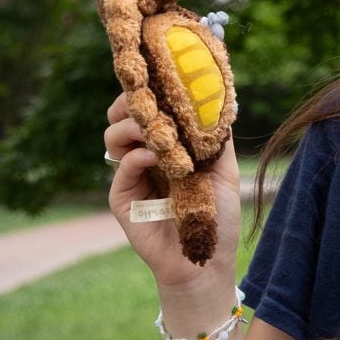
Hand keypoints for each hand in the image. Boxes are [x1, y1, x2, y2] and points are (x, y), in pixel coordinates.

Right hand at [103, 91, 241, 304]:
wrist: (206, 263)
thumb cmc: (217, 220)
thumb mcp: (225, 171)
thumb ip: (218, 139)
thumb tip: (217, 101)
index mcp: (166, 147)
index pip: (147, 109)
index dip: (148, 91)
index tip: (160, 76)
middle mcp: (144, 157)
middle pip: (122, 116)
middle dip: (132, 101)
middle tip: (149, 98)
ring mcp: (131, 177)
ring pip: (113, 137)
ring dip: (132, 125)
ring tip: (154, 130)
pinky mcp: (122, 199)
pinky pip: (122, 168)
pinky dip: (136, 156)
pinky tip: (154, 156)